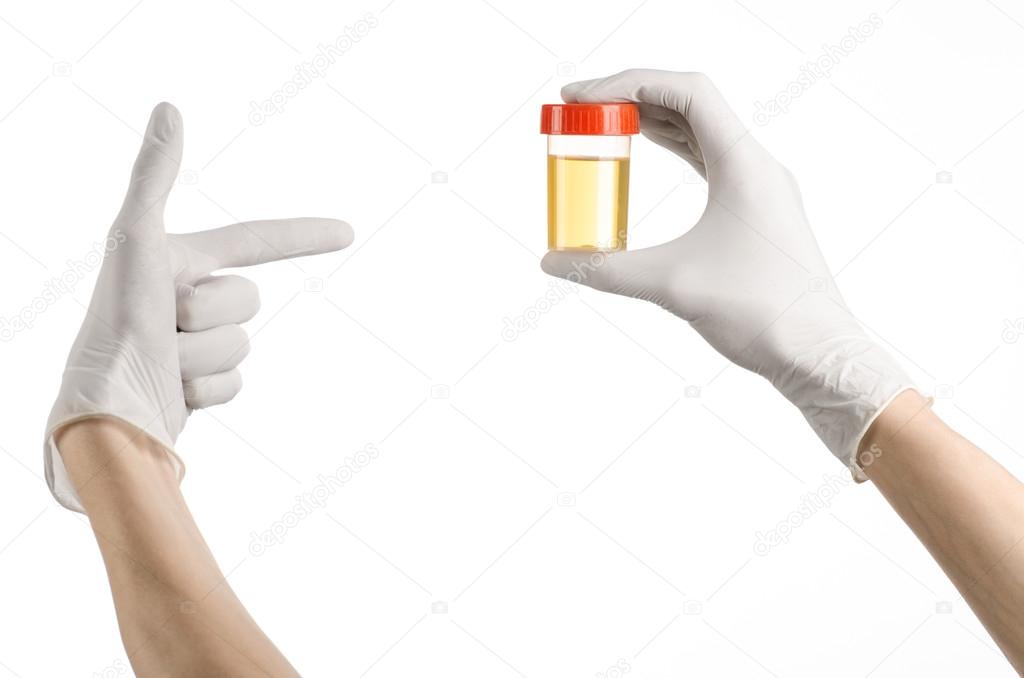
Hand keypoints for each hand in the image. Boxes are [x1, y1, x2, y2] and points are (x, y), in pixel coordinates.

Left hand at [45, 103, 352, 511]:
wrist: (106, 409)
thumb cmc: (115, 320)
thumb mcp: (136, 239)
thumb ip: (154, 175)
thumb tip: (169, 107)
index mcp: (177, 261)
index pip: (255, 240)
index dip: (303, 235)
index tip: (347, 234)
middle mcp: (185, 300)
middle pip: (249, 299)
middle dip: (211, 314)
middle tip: (164, 323)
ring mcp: (194, 346)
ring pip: (242, 344)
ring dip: (204, 356)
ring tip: (161, 360)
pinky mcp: (199, 388)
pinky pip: (237, 382)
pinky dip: (209, 391)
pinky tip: (172, 393)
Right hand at [541, 69, 913, 474]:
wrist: (818, 354)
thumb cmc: (761, 312)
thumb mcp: (672, 284)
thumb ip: (606, 269)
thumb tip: (553, 263)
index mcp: (745, 164)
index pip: (685, 92)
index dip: (628, 84)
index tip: (582, 96)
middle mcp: (756, 165)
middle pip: (690, 104)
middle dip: (633, 98)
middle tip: (583, 107)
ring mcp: (759, 187)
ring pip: (701, 131)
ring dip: (653, 121)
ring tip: (606, 122)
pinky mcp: (756, 211)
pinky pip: (710, 160)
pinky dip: (675, 149)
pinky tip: (648, 151)